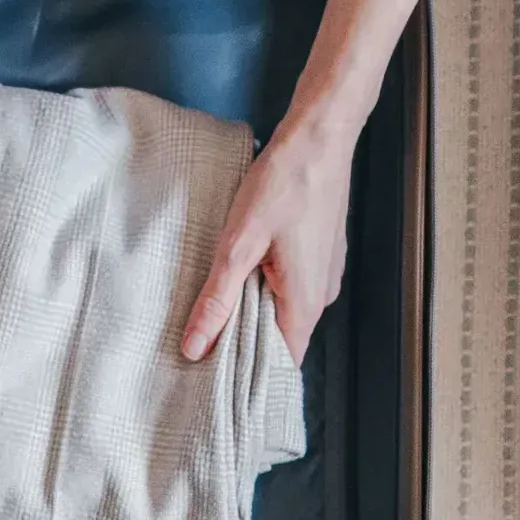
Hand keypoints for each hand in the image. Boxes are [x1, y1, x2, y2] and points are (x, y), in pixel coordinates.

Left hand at [179, 0, 434, 363]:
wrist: (322, 135)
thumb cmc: (285, 182)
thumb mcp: (239, 243)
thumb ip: (217, 299)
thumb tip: (194, 347)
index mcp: (305, 302)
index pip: (279, 365)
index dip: (248, 378)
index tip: (215, 385)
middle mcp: (322, 296)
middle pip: (280, 341)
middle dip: (243, 348)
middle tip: (203, 351)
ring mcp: (325, 275)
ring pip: (284, 313)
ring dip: (253, 316)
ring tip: (216, 314)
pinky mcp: (321, 256)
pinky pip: (292, 290)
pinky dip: (266, 292)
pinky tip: (242, 278)